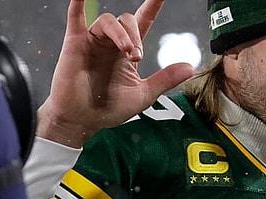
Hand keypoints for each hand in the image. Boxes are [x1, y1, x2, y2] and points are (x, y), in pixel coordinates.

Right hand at [37, 0, 194, 145]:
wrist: (82, 120)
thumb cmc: (108, 109)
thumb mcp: (143, 95)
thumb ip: (165, 79)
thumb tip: (191, 67)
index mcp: (127, 52)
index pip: (143, 22)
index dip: (152, 6)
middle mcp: (111, 43)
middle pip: (127, 21)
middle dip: (136, 35)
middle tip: (137, 57)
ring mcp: (93, 41)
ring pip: (109, 21)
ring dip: (121, 33)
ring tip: (128, 52)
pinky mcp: (75, 43)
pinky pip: (75, 17)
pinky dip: (78, 4)